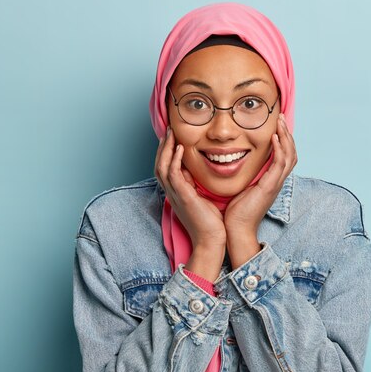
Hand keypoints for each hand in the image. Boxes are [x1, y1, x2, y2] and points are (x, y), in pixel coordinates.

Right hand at [155, 128, 225, 279]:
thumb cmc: (210, 222)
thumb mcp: (201, 198)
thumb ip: (196, 185)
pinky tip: (180, 148)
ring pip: (162, 167)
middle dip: (163, 147)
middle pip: (159, 165)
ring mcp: (176, 195)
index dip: (166, 152)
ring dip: (166, 149)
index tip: (172, 138)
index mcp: (177, 193)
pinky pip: (173, 175)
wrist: (212, 241)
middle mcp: (172, 193)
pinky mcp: (183, 197)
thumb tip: (195, 171)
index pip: (165, 168)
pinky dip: (174, 160)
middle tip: (168, 131)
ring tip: (170, 134)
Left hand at [224, 114, 297, 267]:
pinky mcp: (270, 187)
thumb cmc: (235, 212)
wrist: (236, 230)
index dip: (282, 139)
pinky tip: (274, 137)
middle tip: (281, 117)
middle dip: (287, 133)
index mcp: (271, 180)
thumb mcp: (241, 187)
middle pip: (291, 152)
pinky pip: (280, 164)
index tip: (275, 123)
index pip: (283, 155)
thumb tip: (233, 161)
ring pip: (289, 155)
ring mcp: (275, 184)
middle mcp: (276, 181)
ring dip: (286, 136)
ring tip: (280, 122)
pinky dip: (280, 149)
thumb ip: (243, 174)